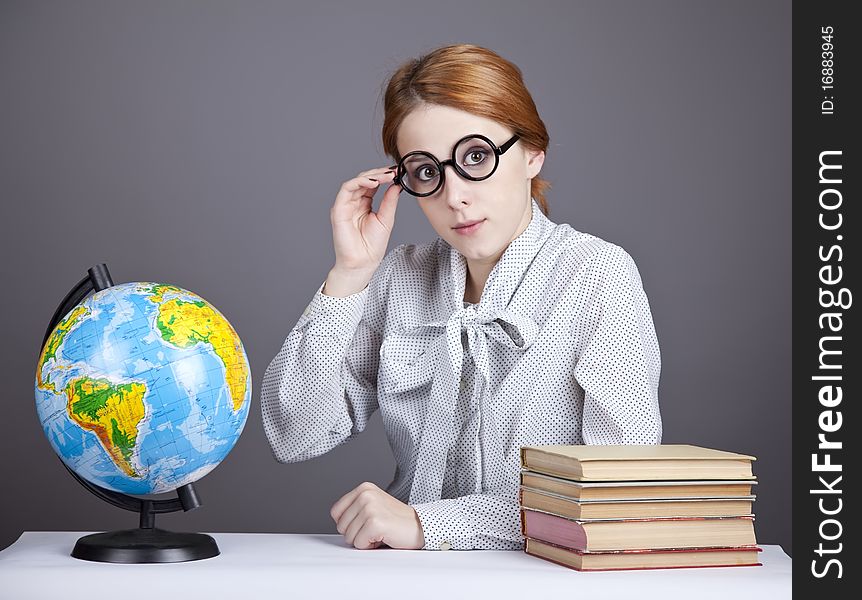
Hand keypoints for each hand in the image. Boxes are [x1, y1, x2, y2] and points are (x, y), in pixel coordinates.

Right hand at [323, 166, 400, 296]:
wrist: (363, 262)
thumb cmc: (373, 245)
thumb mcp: (386, 218)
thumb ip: (389, 201)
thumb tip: (397, 185)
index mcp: (365, 203)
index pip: (373, 184)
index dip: (384, 176)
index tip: (397, 172)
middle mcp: (354, 202)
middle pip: (364, 179)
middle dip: (379, 173)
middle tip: (393, 171)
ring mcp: (346, 204)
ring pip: (356, 181)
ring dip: (371, 176)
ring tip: (386, 176)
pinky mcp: (338, 208)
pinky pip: (346, 189)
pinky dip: (360, 182)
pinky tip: (373, 182)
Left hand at [330, 481, 424, 549]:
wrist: (419, 527)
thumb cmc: (396, 521)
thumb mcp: (372, 507)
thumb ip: (354, 510)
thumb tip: (337, 522)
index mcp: (363, 488)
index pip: (336, 512)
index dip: (349, 524)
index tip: (366, 522)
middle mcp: (365, 495)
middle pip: (341, 526)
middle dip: (357, 533)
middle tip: (376, 528)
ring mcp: (370, 508)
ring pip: (349, 537)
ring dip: (365, 540)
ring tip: (381, 532)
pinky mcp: (375, 523)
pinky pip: (359, 544)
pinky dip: (371, 546)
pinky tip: (384, 536)